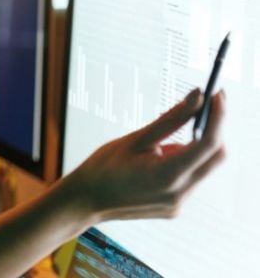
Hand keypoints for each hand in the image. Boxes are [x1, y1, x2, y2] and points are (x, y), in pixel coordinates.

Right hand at [63, 88, 226, 222]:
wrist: (86, 200)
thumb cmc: (104, 167)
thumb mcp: (136, 138)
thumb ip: (171, 119)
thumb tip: (196, 98)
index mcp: (167, 175)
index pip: (208, 143)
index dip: (218, 117)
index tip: (217, 95)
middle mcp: (178, 193)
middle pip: (216, 157)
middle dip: (213, 131)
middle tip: (202, 108)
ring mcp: (178, 203)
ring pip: (204, 167)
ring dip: (195, 148)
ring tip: (159, 145)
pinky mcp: (175, 207)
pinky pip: (191, 179)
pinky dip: (184, 162)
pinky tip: (157, 161)